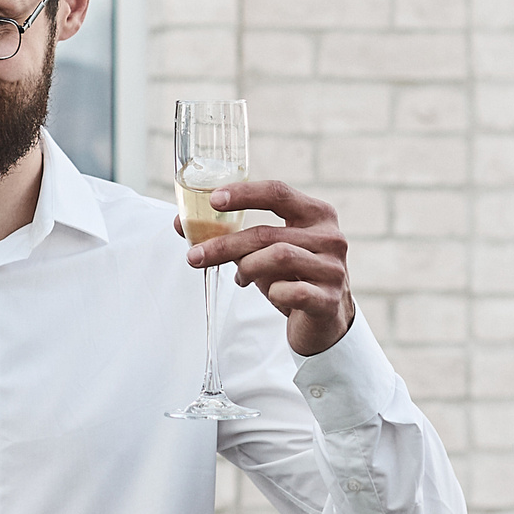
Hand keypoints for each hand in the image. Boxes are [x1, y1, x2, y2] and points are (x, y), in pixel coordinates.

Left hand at [182, 177, 355, 355]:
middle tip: (194, 256)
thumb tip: (180, 223)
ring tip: (240, 277)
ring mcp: (333, 267)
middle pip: (267, 233)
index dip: (244, 193)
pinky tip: (273, 294)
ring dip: (247, 267)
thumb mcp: (264, 251)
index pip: (277, 193)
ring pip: (278, 257)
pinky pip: (292, 290)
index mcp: (316, 214)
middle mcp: (330, 236)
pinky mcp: (330, 298)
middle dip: (225, 244)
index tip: (213, 200)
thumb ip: (231, 234)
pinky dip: (273, 292)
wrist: (325, 320)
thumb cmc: (291, 277)